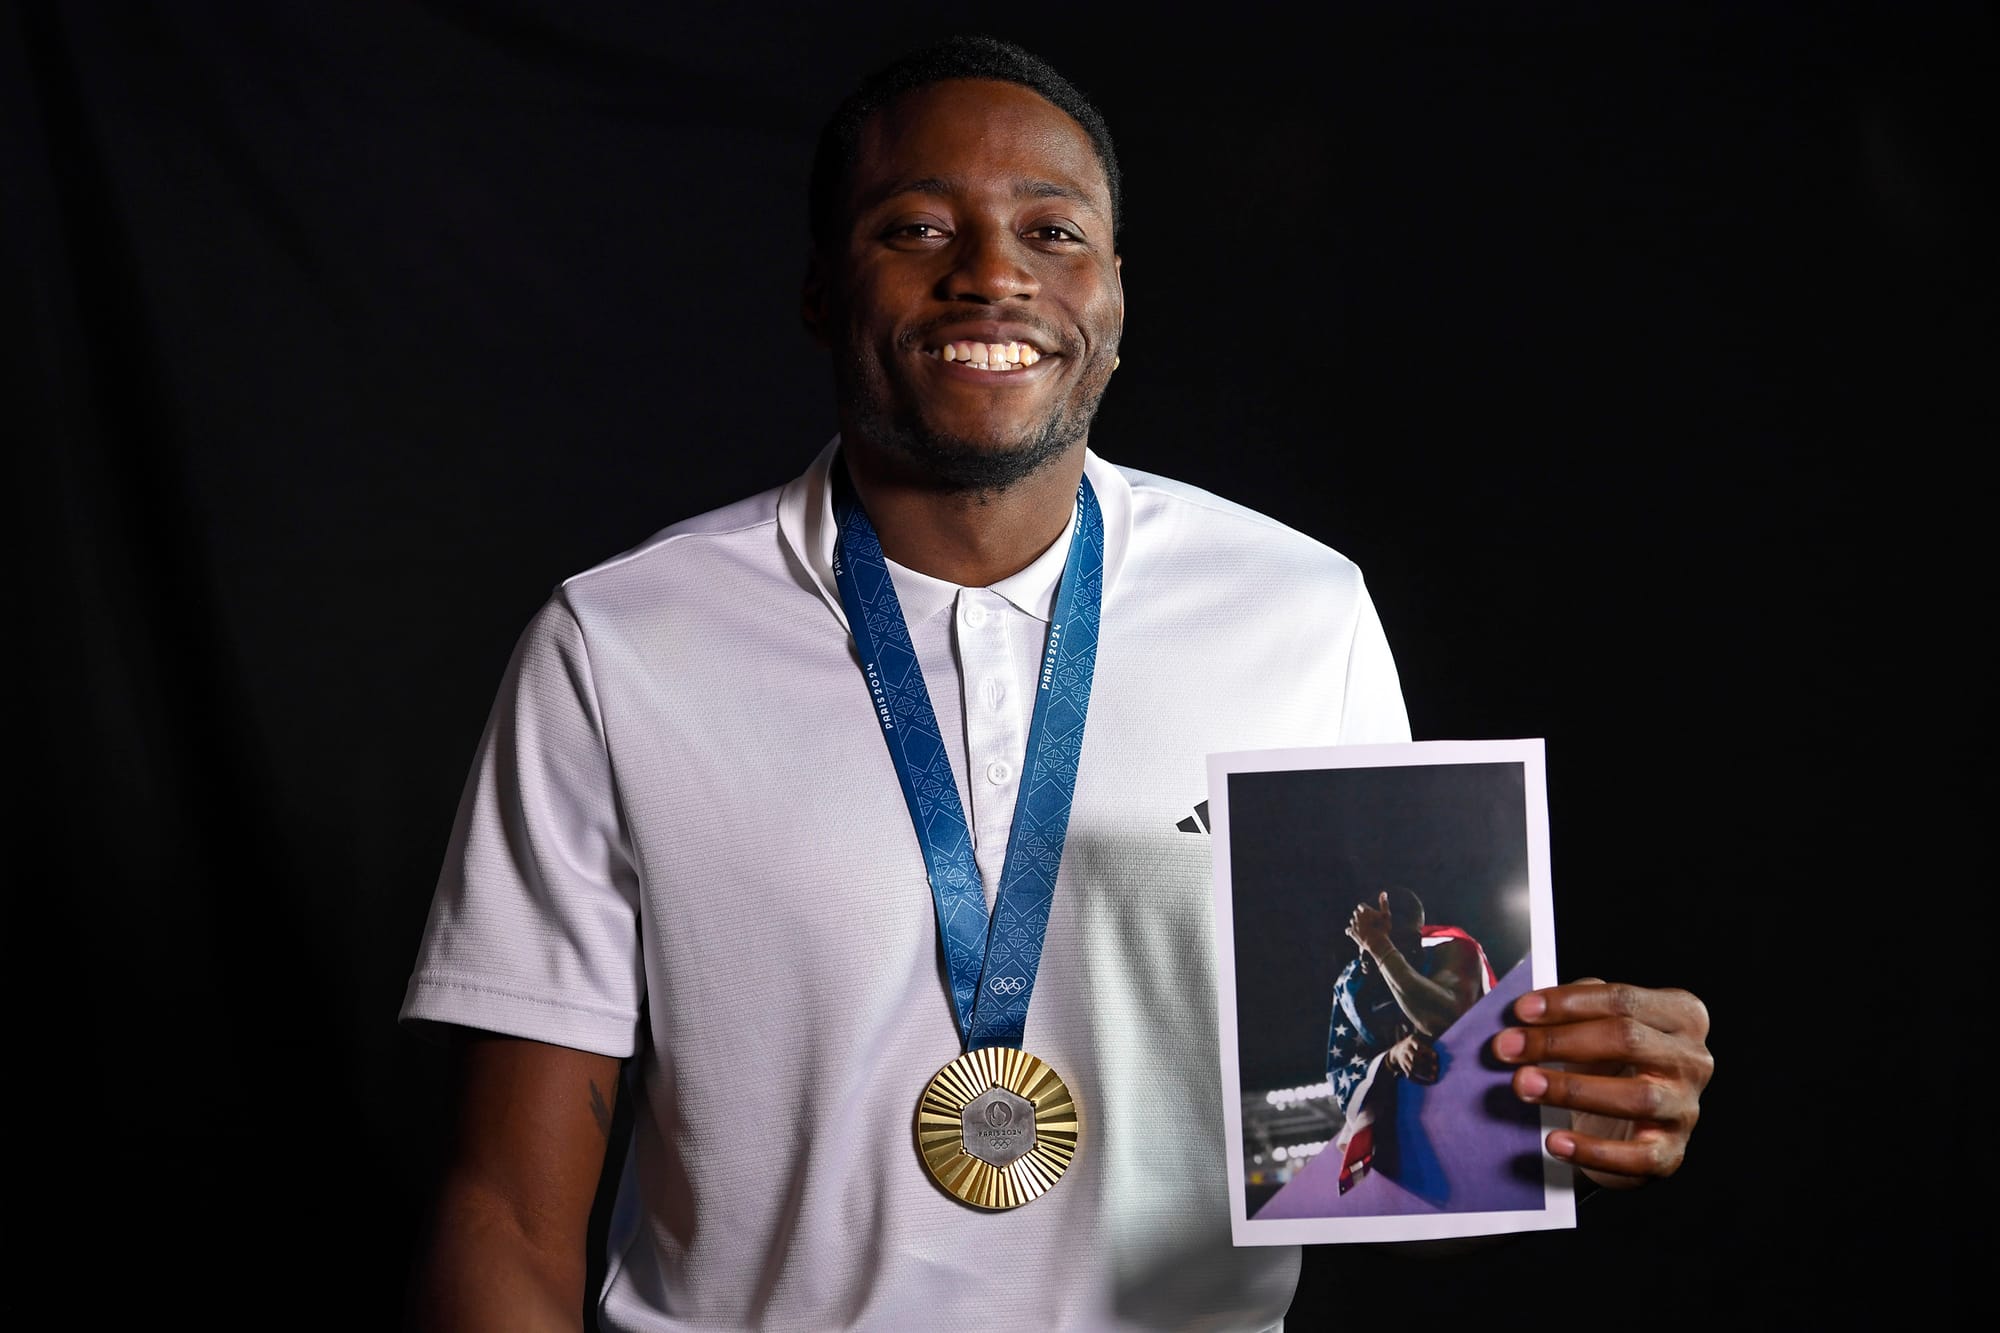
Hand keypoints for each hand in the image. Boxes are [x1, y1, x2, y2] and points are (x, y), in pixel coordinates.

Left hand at [1345, 892, 1393, 958]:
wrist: (1378, 944)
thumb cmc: (1383, 930)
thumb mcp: (1386, 916)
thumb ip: (1384, 904)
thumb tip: (1383, 893)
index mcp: (1365, 911)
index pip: (1361, 906)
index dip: (1366, 910)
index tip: (1370, 914)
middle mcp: (1357, 917)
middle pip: (1356, 913)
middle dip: (1361, 916)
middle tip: (1368, 921)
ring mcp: (1353, 925)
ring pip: (1352, 921)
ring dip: (1357, 923)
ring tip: (1364, 928)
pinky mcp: (1352, 933)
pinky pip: (1348, 930)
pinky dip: (1351, 930)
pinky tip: (1356, 932)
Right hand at [1385, 1033, 1438, 1082]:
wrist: (1398, 1050)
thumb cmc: (1414, 1046)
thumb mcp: (1418, 1041)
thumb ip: (1426, 1048)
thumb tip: (1437, 1057)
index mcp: (1411, 1040)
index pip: (1418, 1046)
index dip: (1427, 1051)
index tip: (1436, 1056)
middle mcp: (1406, 1049)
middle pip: (1415, 1058)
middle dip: (1426, 1064)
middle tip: (1437, 1069)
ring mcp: (1403, 1058)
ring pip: (1413, 1068)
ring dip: (1424, 1073)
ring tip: (1434, 1078)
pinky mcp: (1403, 1067)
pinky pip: (1411, 1075)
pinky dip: (1420, 1080)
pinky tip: (1428, 1082)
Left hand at [1493, 978, 1711, 1189]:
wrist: (1622, 1120)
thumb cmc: (1607, 1058)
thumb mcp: (1597, 1022)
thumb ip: (1578, 1003)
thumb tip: (1533, 1008)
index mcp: (1681, 1015)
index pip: (1624, 1000)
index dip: (1568, 1003)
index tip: (1521, 1010)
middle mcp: (1692, 1060)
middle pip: (1628, 1040)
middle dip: (1560, 1042)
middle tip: (1507, 1047)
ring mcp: (1685, 1108)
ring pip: (1635, 1096)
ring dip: (1571, 1090)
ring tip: (1523, 1085)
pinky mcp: (1670, 1152)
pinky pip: (1636, 1156)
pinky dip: (1592, 1150)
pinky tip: (1554, 1142)